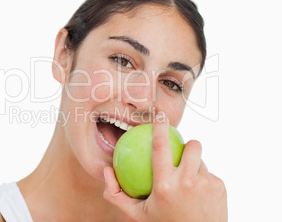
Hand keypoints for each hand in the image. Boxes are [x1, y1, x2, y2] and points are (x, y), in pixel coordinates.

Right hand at [103, 112, 227, 220]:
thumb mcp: (136, 216)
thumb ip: (116, 194)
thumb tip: (106, 171)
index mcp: (164, 186)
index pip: (160, 146)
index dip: (160, 127)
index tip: (160, 115)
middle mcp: (187, 182)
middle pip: (192, 145)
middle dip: (187, 144)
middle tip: (180, 155)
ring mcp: (207, 184)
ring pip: (200, 160)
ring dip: (193, 166)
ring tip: (187, 183)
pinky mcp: (220, 188)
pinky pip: (209, 174)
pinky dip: (202, 180)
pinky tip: (198, 197)